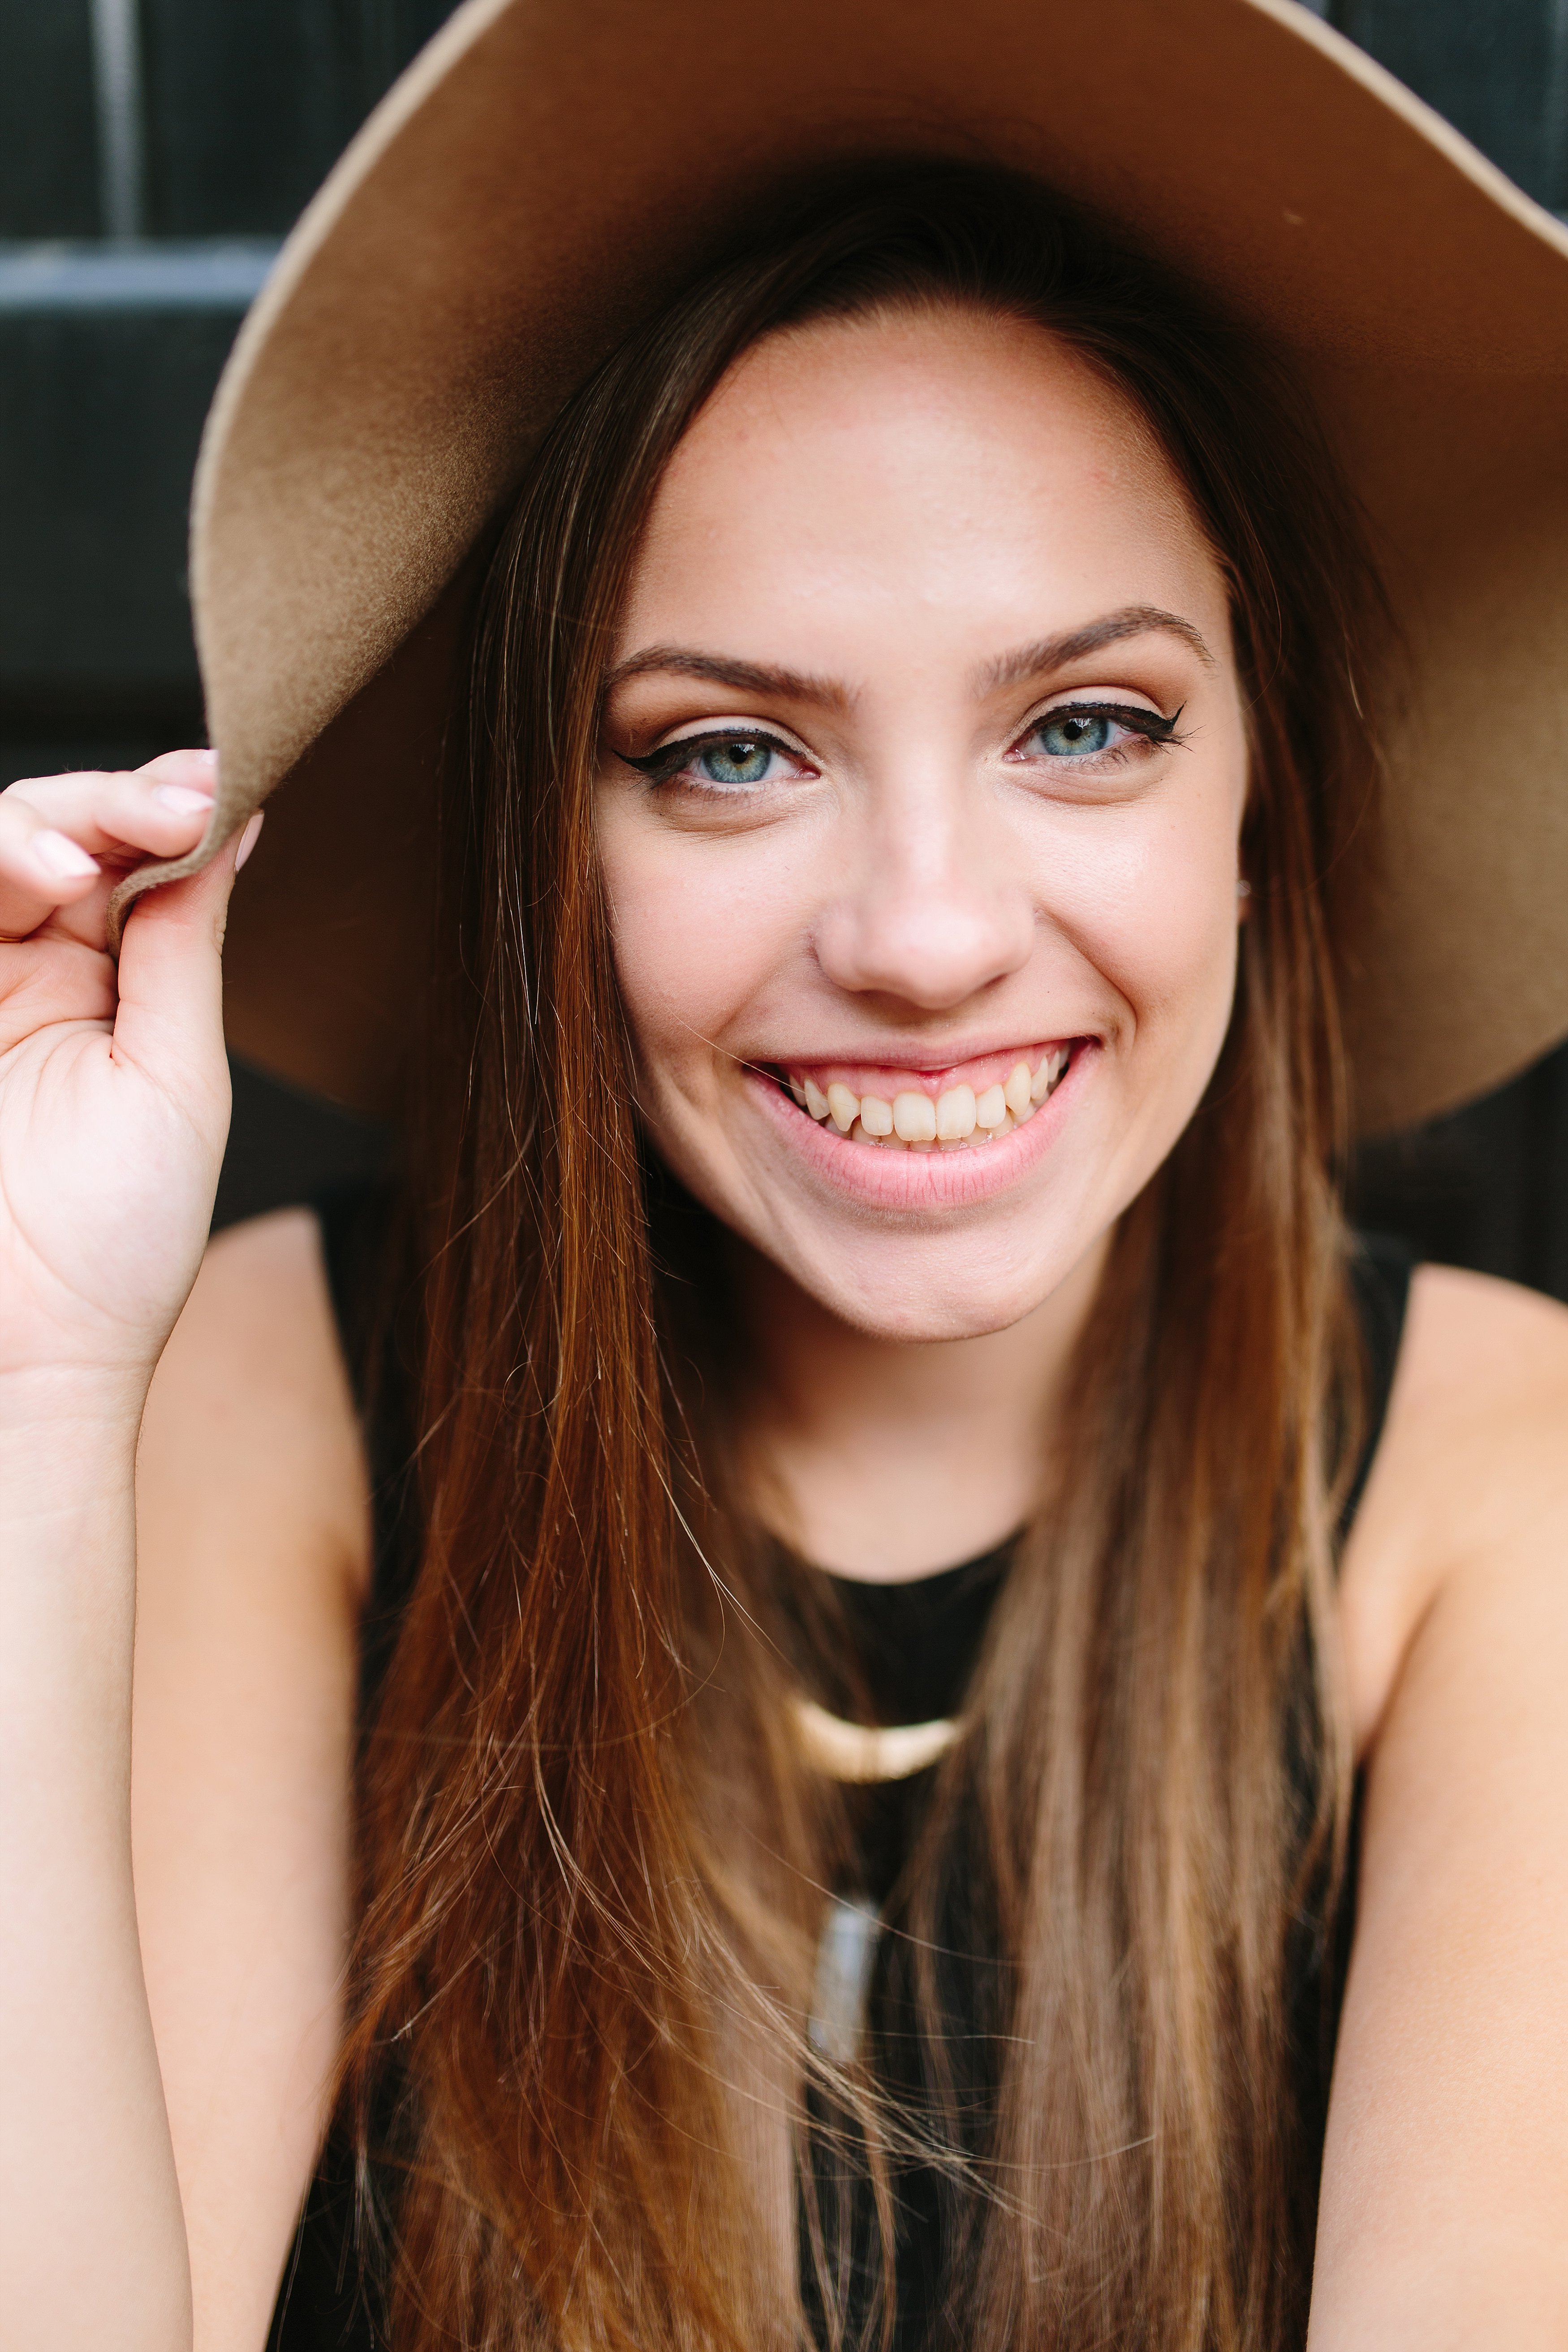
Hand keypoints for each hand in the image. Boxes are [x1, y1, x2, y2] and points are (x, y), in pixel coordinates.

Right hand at [0, 750, 257, 1401]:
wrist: (28, 1352)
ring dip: (33, 832)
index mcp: (109, 986)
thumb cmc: (114, 1245)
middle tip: (164, 811)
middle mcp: (30, 973)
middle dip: (102, 805)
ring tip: (78, 870)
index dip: (161, 808)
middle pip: (47, 832)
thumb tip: (239, 829)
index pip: (127, 859)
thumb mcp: (175, 1076)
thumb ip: (186, 944)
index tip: (211, 786)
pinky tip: (38, 881)